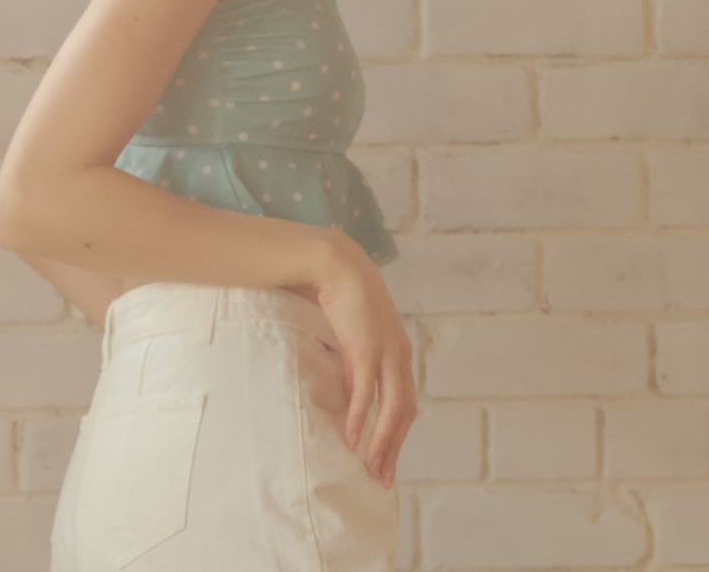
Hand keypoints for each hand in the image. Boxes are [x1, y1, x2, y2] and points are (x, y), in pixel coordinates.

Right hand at [314, 234, 416, 488]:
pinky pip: (366, 392)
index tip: (386, 460)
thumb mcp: (354, 337)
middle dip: (393, 447)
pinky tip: (353, 439)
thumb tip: (350, 393)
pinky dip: (361, 419)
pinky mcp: (366, 349)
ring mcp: (386, 353)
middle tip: (381, 478)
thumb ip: (356, 364)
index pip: (406, 403)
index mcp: (399, 352)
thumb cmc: (343, 295)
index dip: (397, 434)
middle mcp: (400, 355)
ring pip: (391, 409)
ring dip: (381, 442)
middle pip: (404, 412)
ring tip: (369, 468)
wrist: (336, 265)